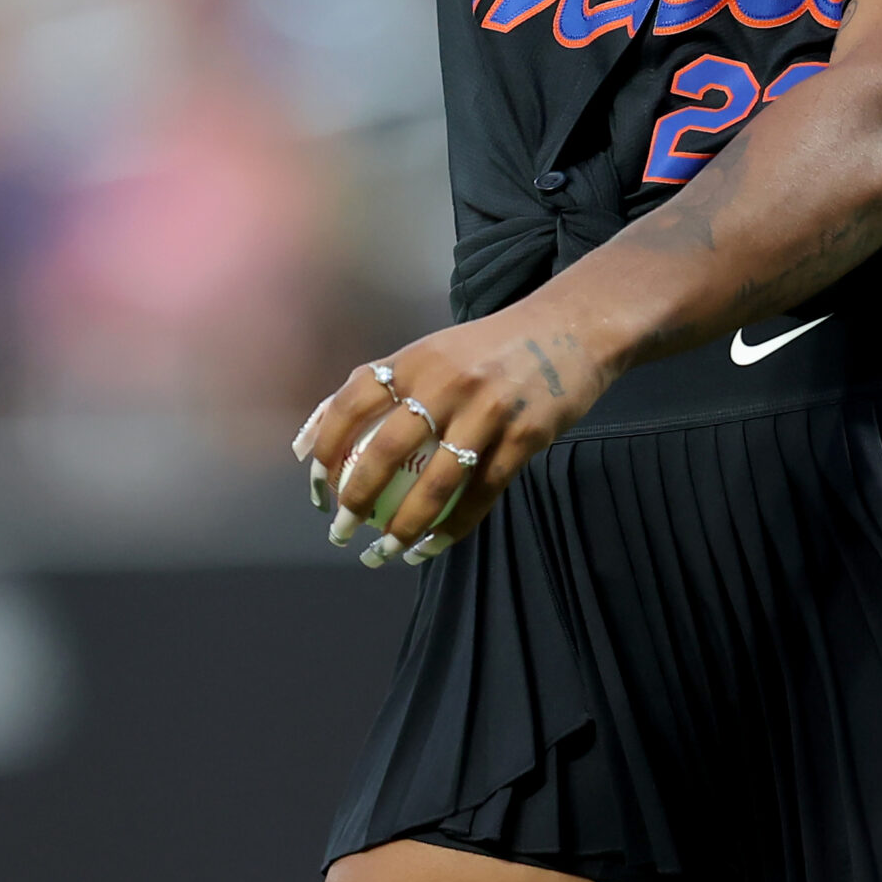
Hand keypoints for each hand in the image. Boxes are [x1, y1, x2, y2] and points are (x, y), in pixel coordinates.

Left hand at [292, 303, 614, 565]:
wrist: (573, 328)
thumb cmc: (492, 349)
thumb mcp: (436, 351)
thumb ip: (382, 387)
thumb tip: (309, 441)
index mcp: (419, 357)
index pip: (353, 400)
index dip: (325, 445)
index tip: (316, 486)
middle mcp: (449, 380)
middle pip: (386, 449)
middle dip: (354, 498)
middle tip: (340, 531)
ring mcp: (488, 409)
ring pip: (435, 484)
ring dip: (401, 528)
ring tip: (381, 553)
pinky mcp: (524, 436)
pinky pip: (480, 495)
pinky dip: (450, 530)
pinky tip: (428, 548)